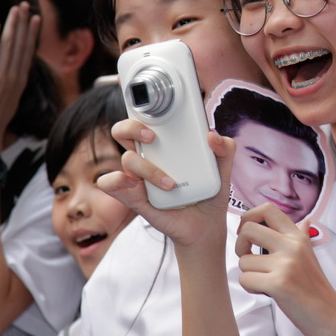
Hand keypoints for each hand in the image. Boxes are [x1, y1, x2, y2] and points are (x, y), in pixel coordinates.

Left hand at [0, 3, 39, 153]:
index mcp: (19, 82)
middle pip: (21, 44)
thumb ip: (9, 87)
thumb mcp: (7, 103)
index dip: (31, 33)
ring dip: (13, 26)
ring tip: (17, 9)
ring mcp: (1, 79)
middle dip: (24, 23)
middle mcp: (14, 77)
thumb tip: (12, 79)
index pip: (27, 52)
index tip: (34, 18)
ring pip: (9, 46)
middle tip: (26, 5)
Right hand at [97, 122, 234, 248]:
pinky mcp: (134, 197)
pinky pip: (111, 184)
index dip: (143, 108)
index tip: (160, 112)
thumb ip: (225, 149)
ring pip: (126, 159)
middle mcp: (147, 157)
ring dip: (148, 169)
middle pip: (122, 130)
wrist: (206, 226)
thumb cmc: (208, 192)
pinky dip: (119, 182)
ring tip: (171, 184)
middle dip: (132, 127)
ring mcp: (138, 177)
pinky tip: (139, 188)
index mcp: (164, 145)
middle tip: (152, 138)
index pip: (144, 119)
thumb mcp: (223, 169)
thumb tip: (212, 136)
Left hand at [234, 202, 335, 335]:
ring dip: (249, 274)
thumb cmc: (315, 288)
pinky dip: (251, 288)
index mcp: (297, 236)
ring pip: (243, 261)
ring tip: (266, 282)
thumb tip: (305, 221)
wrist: (330, 316)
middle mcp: (292, 245)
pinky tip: (267, 292)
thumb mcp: (310, 255)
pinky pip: (245, 279)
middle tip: (250, 261)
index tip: (248, 235)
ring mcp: (286, 264)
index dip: (249, 217)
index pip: (267, 209)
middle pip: (248, 229)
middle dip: (240, 246)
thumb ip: (302, 236)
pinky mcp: (279, 284)